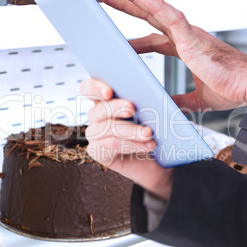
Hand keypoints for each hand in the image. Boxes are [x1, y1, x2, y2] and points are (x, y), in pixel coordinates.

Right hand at [79, 78, 172, 200]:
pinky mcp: (98, 152)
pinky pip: (111, 146)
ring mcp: (95, 135)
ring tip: (148, 133)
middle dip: (115, 108)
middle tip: (132, 109)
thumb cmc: (155, 130)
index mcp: (105, 99)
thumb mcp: (157, 111)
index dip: (94, 87)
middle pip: (97, 110)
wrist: (157, 159)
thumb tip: (157, 95)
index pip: (88, 88)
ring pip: (106, 129)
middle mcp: (97, 116)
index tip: (109, 92)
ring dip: (129, 131)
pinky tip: (148, 145)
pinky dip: (132, 145)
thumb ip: (154, 100)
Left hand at [101, 0, 246, 111]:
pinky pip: (173, 16)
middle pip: (151, 17)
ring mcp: (189, 35)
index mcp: (186, 48)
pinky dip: (157, 6)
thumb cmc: (231, 88)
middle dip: (130, 6)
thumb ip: (180, 99)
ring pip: (158, 10)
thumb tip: (167, 105)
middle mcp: (185, 37)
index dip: (137, 39)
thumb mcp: (196, 98)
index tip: (121, 41)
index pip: (154, 39)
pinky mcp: (194, 38)